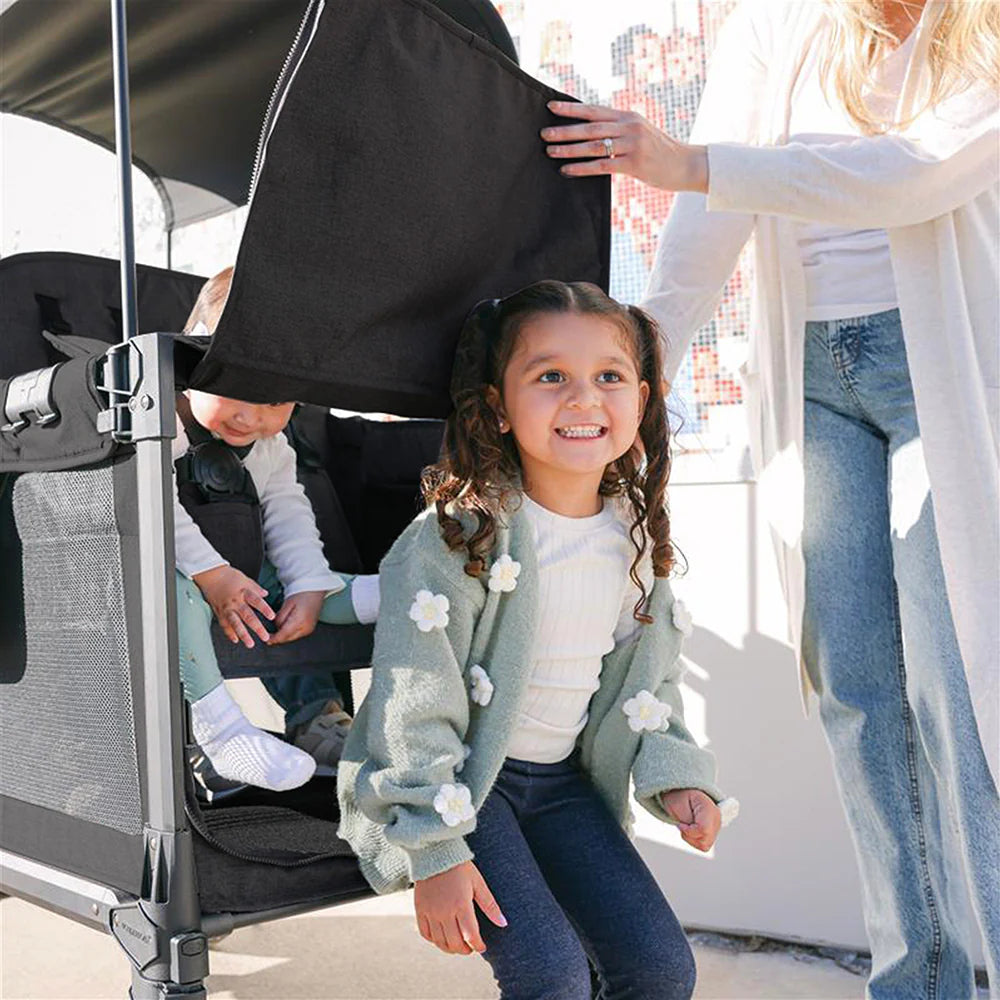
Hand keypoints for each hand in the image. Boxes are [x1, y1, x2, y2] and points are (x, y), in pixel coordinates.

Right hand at [192, 565, 274, 647]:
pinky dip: (229, 633)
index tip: (272, 617)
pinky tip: (236, 640)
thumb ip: (256, 588)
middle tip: (265, 637)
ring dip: (243, 635)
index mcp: (244, 592)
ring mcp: (227, 608)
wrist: (210, 575)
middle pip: (247, 616)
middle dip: (257, 628)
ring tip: (250, 644)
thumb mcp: (245, 579)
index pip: (256, 601)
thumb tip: (266, 594)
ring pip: (235, 624)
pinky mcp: (219, 613)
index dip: (264, 609)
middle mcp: (235, 602)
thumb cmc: (228, 576)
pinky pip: (224, 625)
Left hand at [270, 590, 324, 644]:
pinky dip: (290, 632)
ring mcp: (309, 629)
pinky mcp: (310, 629)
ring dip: (284, 635)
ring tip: (279, 626)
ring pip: (292, 637)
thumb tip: (276, 627)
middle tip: (270, 634)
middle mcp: (306, 627)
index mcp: (299, 620)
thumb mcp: (286, 604)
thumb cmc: (302, 594)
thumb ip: (280, 618)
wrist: (315, 591)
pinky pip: (297, 634)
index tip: (266, 640)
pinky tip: (287, 625)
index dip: (274, 639)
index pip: (284, 634)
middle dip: (278, 637)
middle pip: (288, 638)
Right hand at [414, 861, 506, 954]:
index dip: (478, 945)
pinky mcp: (420, 910)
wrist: (435, 854)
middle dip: (465, 950)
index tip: (482, 946)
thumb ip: (490, 905)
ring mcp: (430, 912)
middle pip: (455, 943)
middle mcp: (444, 912)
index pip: (470, 936)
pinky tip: (441, 938)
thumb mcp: (478, 883)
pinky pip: (425, 933)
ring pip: (440, 942)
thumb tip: (503, 923)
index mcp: (461, 905)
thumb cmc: (460, 868)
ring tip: (458, 945)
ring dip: (450, 948)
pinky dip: (434, 940)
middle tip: (470, 947)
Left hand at [541, 101, 708, 193]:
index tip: (550, 107)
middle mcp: (629, 127)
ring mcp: (633, 145)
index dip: (571, 109)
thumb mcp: (640, 132)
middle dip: (565, 130)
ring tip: (550, 151)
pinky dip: (582, 168)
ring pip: (594, 146)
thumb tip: (591, 130)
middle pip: (590, 127)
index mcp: (628, 116)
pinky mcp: (635, 164)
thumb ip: (618, 129)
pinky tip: (567, 170)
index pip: (594, 110)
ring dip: (569, 149)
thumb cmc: (659, 151)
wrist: (686, 165)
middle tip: (543, 133)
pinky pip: (602, 166)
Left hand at [661, 788, 721, 851]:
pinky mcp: (713, 834)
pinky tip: (690, 830)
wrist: (682, 793)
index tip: (681, 823)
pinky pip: (704, 846)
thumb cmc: (679, 797)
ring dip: (691, 839)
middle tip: (683, 824)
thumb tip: (697, 832)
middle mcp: (716, 818)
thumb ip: (688, 820)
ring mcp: (716, 827)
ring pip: (704, 846)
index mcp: (709, 807)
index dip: (689, 831)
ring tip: (686, 825)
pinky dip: (693, 840)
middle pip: (705, 841)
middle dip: (689, 836)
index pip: (704, 830)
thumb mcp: (678, 805)